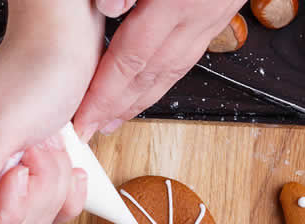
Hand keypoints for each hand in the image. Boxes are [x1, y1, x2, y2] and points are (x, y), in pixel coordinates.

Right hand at [0, 0, 102, 223]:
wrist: (65, 47)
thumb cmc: (28, 75)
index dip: (0, 211)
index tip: (17, 173)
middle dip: (32, 192)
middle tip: (33, 150)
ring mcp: (7, 179)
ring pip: (32, 219)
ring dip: (53, 183)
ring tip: (47, 144)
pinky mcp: (38, 180)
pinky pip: (55, 212)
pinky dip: (70, 189)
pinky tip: (68, 161)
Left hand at [74, 0, 245, 136]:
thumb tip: (109, 6)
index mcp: (177, 0)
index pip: (131, 57)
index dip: (104, 91)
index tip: (83, 114)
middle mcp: (198, 14)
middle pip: (151, 73)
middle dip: (119, 106)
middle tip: (93, 129)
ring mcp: (213, 15)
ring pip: (174, 67)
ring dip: (143, 97)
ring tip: (118, 115)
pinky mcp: (221, 10)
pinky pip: (190, 52)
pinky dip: (167, 73)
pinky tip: (153, 79)